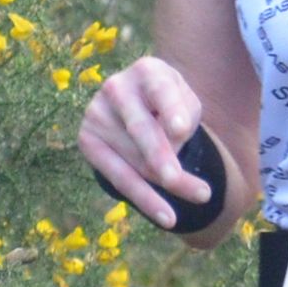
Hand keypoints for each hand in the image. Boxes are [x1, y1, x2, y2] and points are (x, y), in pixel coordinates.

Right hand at [78, 55, 221, 230]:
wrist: (138, 103)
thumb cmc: (170, 103)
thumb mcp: (186, 103)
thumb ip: (182, 120)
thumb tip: (168, 153)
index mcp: (147, 70)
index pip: (161, 91)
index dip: (170, 110)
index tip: (181, 130)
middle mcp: (116, 87)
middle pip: (143, 130)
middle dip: (163, 159)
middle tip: (185, 183)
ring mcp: (96, 113)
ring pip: (135, 159)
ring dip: (166, 182)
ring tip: (201, 196)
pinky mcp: (87, 140)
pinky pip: (118, 177)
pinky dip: (144, 199)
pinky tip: (168, 216)